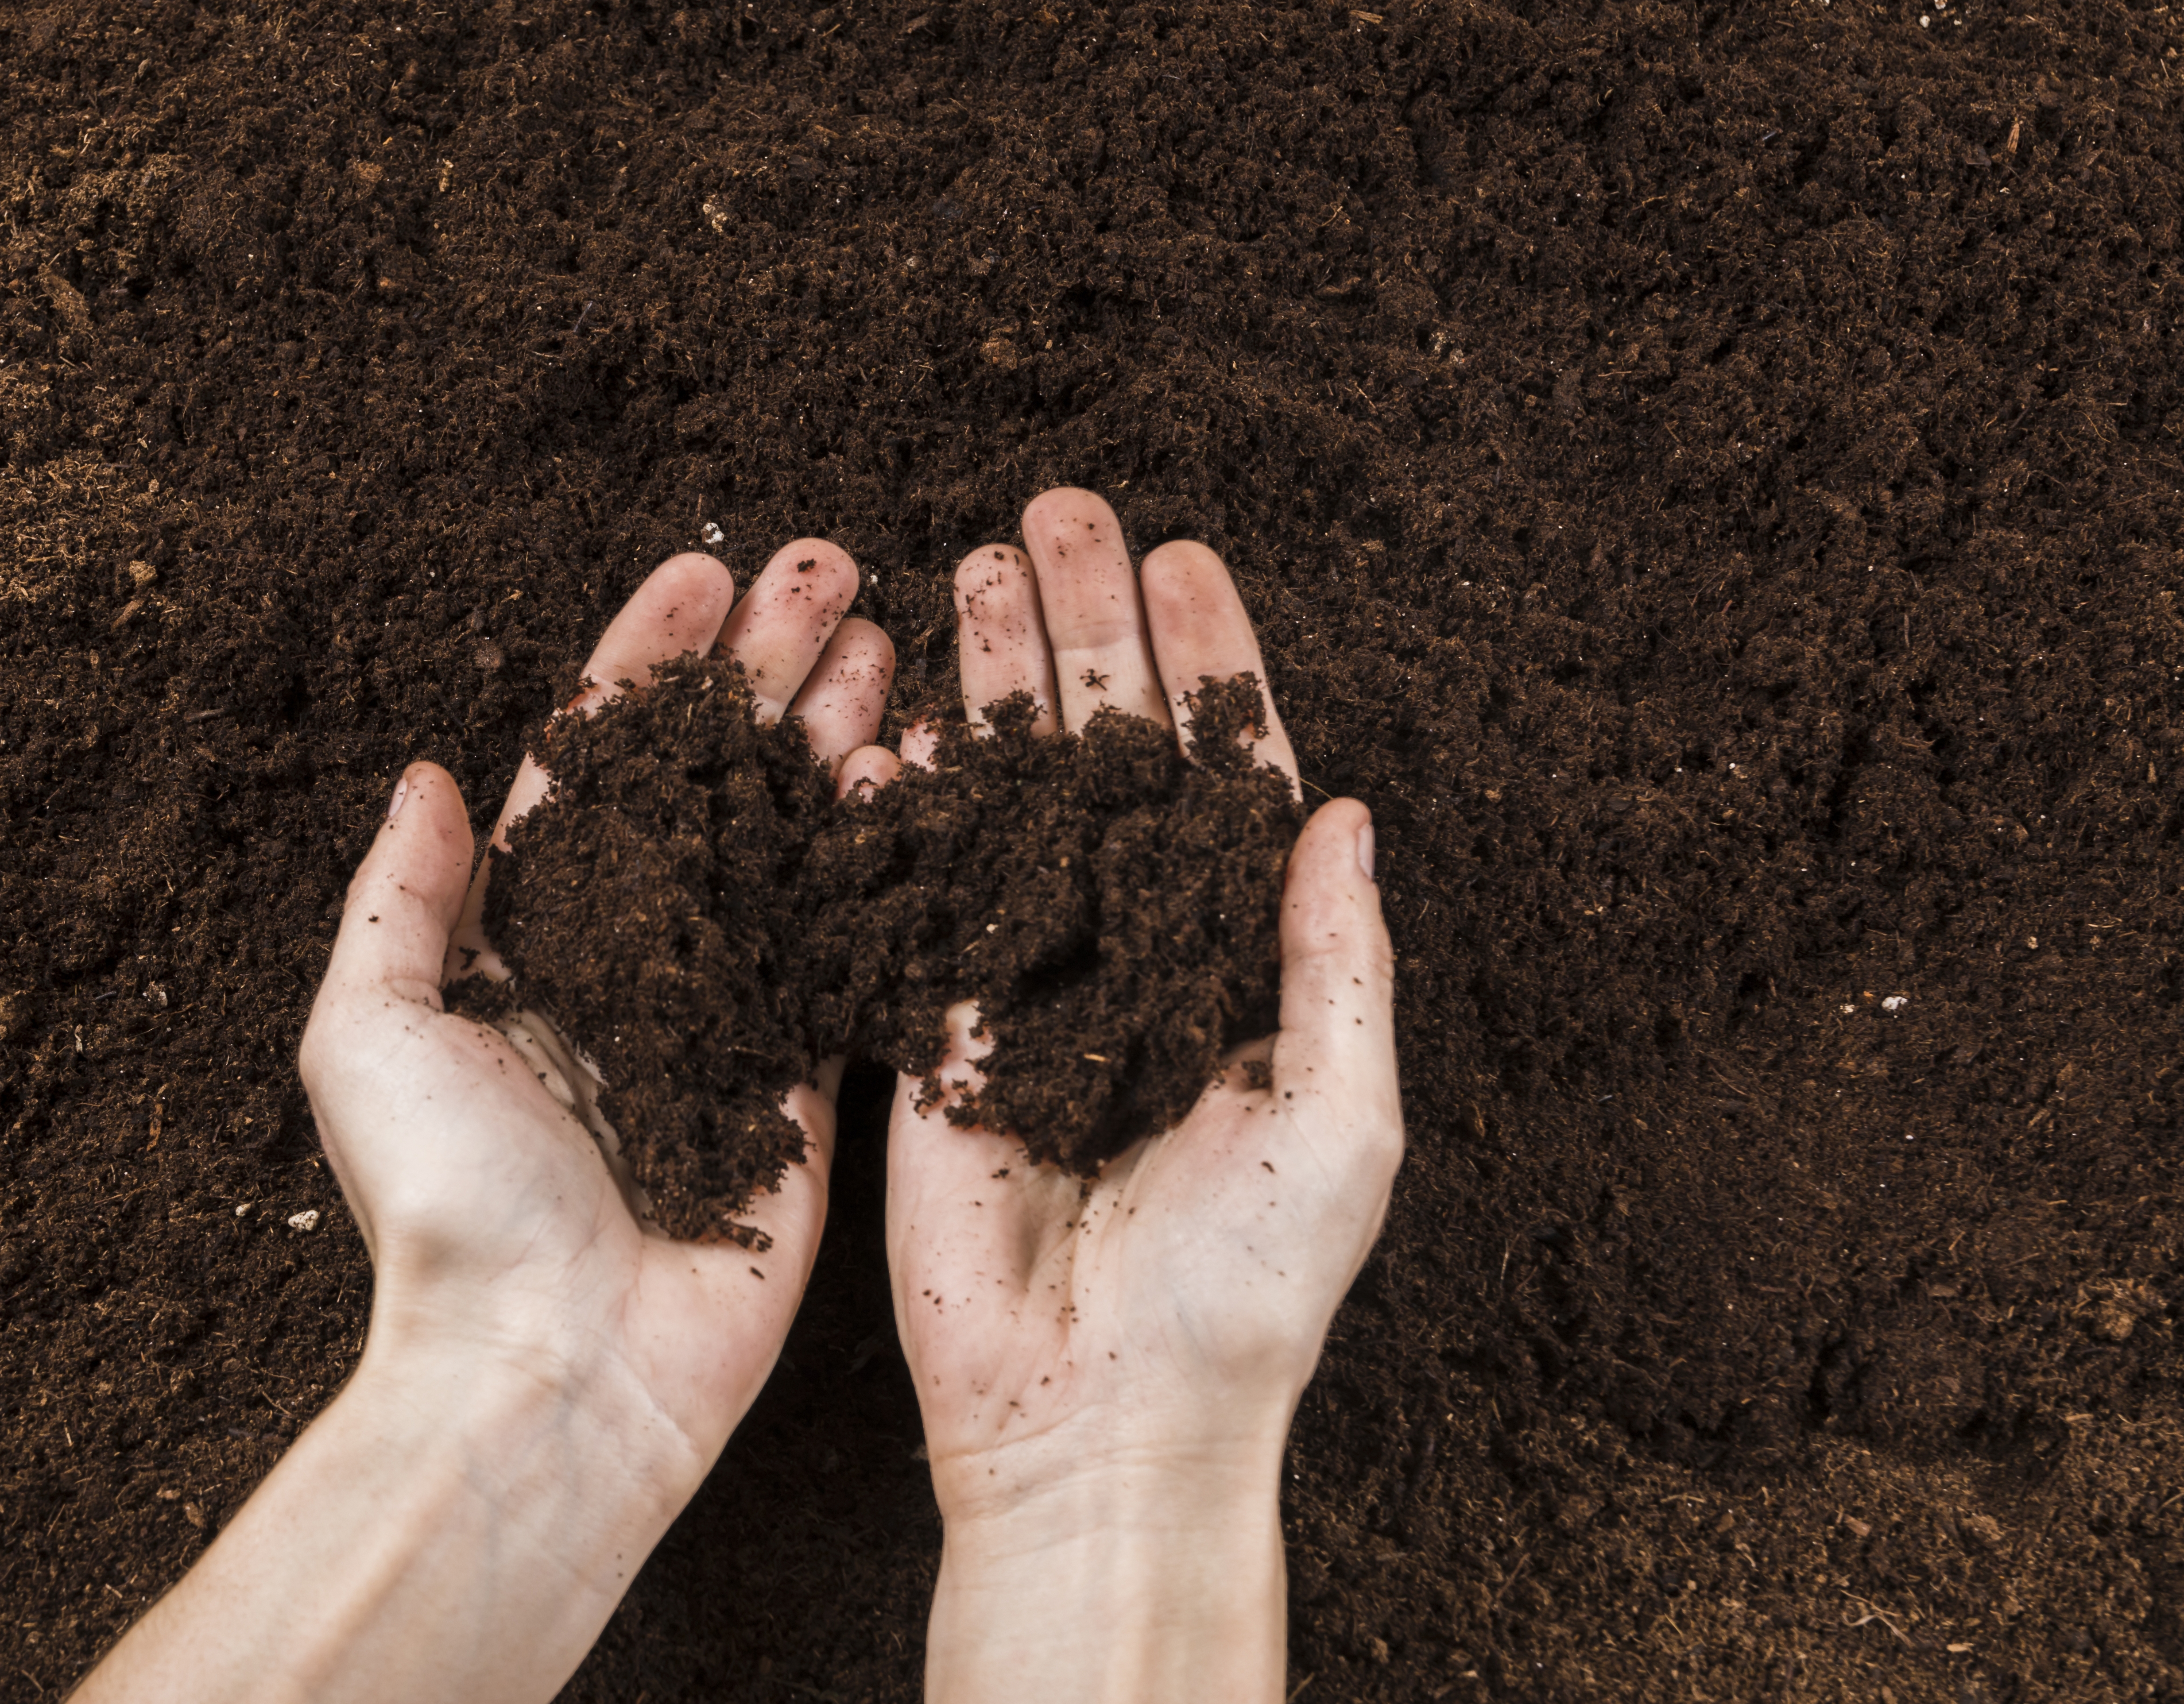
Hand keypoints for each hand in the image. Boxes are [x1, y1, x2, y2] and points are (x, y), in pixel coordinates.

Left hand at [323, 539, 890, 1430]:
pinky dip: (883, 852)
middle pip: (711, 780)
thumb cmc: (451, 1210)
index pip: (596, 766)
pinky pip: (849, 945)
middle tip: (829, 570)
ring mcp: (727, 1015)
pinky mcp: (803, 1081)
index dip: (647, 665)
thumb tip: (427, 775)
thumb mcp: (368, 1033)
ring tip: (884, 633)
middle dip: (766, 668)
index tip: (700, 574)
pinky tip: (915, 764)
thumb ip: (402, 898)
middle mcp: (636, 964)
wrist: (556, 1372)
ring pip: (791, 838)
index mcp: (529, 943)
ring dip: (835, 728)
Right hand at [865, 490, 1402, 1703]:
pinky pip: (916, 889)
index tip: (1184, 558)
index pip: (1220, 780)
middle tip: (1060, 510)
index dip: (1205, 667)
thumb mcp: (1343, 1117)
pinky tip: (900, 695)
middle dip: (1083, 631)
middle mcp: (1128, 953)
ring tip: (979, 558)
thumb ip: (1335, 957)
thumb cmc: (1247, 1290)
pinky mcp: (932, 1030)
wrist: (1101, 1419)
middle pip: (1103, 757)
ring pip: (1006, 795)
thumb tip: (1346, 806)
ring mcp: (1024, 983)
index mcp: (1234, 965)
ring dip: (993, 677)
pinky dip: (905, 793)